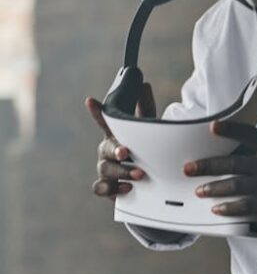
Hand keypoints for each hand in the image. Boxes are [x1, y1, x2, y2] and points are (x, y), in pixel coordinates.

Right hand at [85, 83, 155, 199]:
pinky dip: (113, 189)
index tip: (90, 101)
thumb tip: (144, 85)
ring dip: (122, 171)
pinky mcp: (107, 188)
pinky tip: (127, 188)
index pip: (104, 121)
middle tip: (126, 152)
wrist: (148, 179)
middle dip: (114, 150)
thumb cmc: (145, 149)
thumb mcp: (148, 128)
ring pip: (105, 169)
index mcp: (115, 134)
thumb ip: (145, 108)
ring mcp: (105, 169)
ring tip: (140, 174)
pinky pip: (101, 188)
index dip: (97, 111)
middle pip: (104, 148)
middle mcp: (106, 151)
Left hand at [184, 99, 256, 222]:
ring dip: (216, 187)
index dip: (231, 130)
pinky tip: (217, 208)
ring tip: (198, 189)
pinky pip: (248, 206)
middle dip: (209, 165)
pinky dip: (231, 207)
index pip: (250, 134)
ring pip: (238, 185)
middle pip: (236, 163)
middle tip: (188, 168)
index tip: (212, 127)